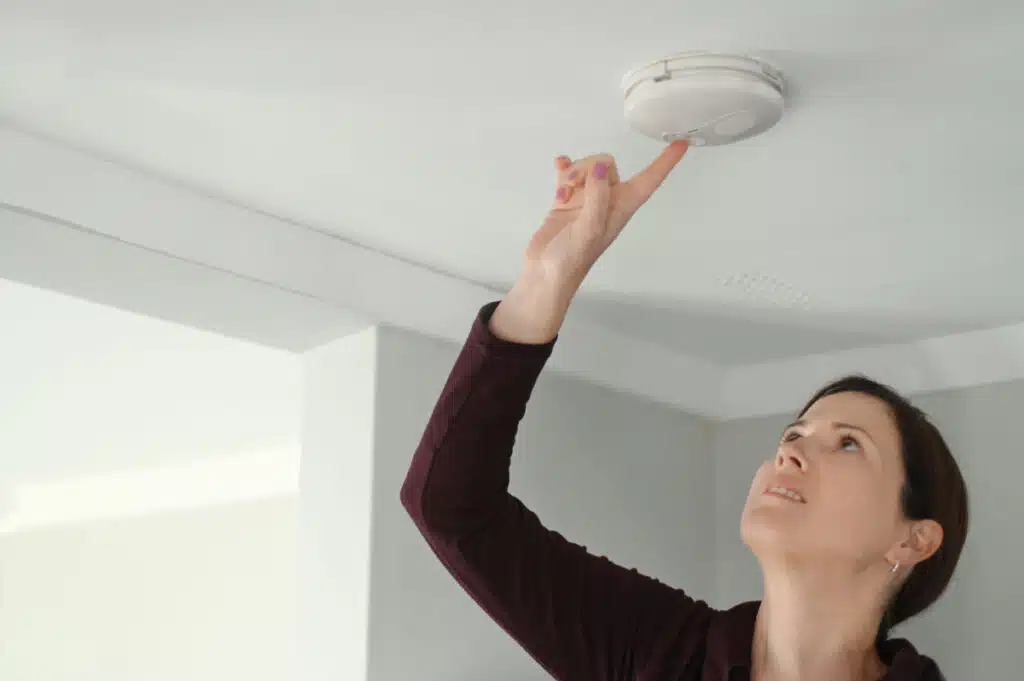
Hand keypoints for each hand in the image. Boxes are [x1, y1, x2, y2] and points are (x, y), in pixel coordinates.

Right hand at [525, 141, 688, 287]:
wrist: (546, 274)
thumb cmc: (571, 259)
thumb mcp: (590, 229)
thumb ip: (597, 196)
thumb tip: (600, 167)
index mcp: (621, 208)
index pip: (649, 179)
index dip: (666, 161)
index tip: (682, 143)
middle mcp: (607, 201)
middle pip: (607, 166)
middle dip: (589, 167)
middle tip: (573, 183)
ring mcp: (586, 200)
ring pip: (588, 168)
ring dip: (574, 171)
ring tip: (563, 190)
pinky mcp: (567, 200)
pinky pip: (569, 175)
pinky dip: (564, 168)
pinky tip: (559, 166)